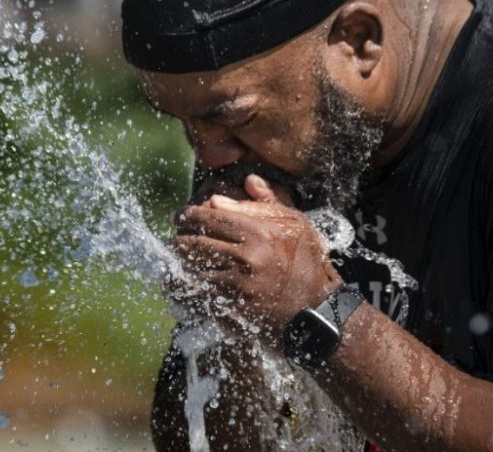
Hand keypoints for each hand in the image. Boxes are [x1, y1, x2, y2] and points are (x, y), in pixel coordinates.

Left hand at [169, 174, 342, 341]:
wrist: (318, 311)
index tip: (179, 216)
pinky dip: (187, 292)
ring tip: (174, 263)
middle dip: (179, 241)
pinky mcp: (232, 313)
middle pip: (194, 245)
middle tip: (175, 239)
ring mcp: (236, 289)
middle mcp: (244, 260)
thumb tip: (246, 180)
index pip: (209, 218)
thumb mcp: (296, 225)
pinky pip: (199, 298)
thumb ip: (266, 202)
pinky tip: (183, 288)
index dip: (188, 215)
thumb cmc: (308, 263)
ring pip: (191, 273)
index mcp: (258, 234)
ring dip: (178, 267)